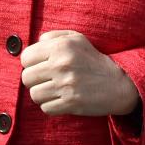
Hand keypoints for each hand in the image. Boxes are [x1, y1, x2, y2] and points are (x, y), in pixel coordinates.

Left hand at [21, 30, 138, 116]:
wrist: (119, 82)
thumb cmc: (94, 59)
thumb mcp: (77, 39)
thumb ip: (54, 36)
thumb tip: (36, 42)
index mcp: (61, 46)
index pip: (25, 57)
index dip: (31, 63)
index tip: (40, 66)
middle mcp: (62, 64)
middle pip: (27, 77)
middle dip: (35, 80)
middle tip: (47, 80)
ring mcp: (66, 84)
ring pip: (34, 94)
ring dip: (43, 94)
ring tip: (55, 90)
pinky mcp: (70, 102)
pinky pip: (46, 108)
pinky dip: (52, 106)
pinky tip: (62, 99)